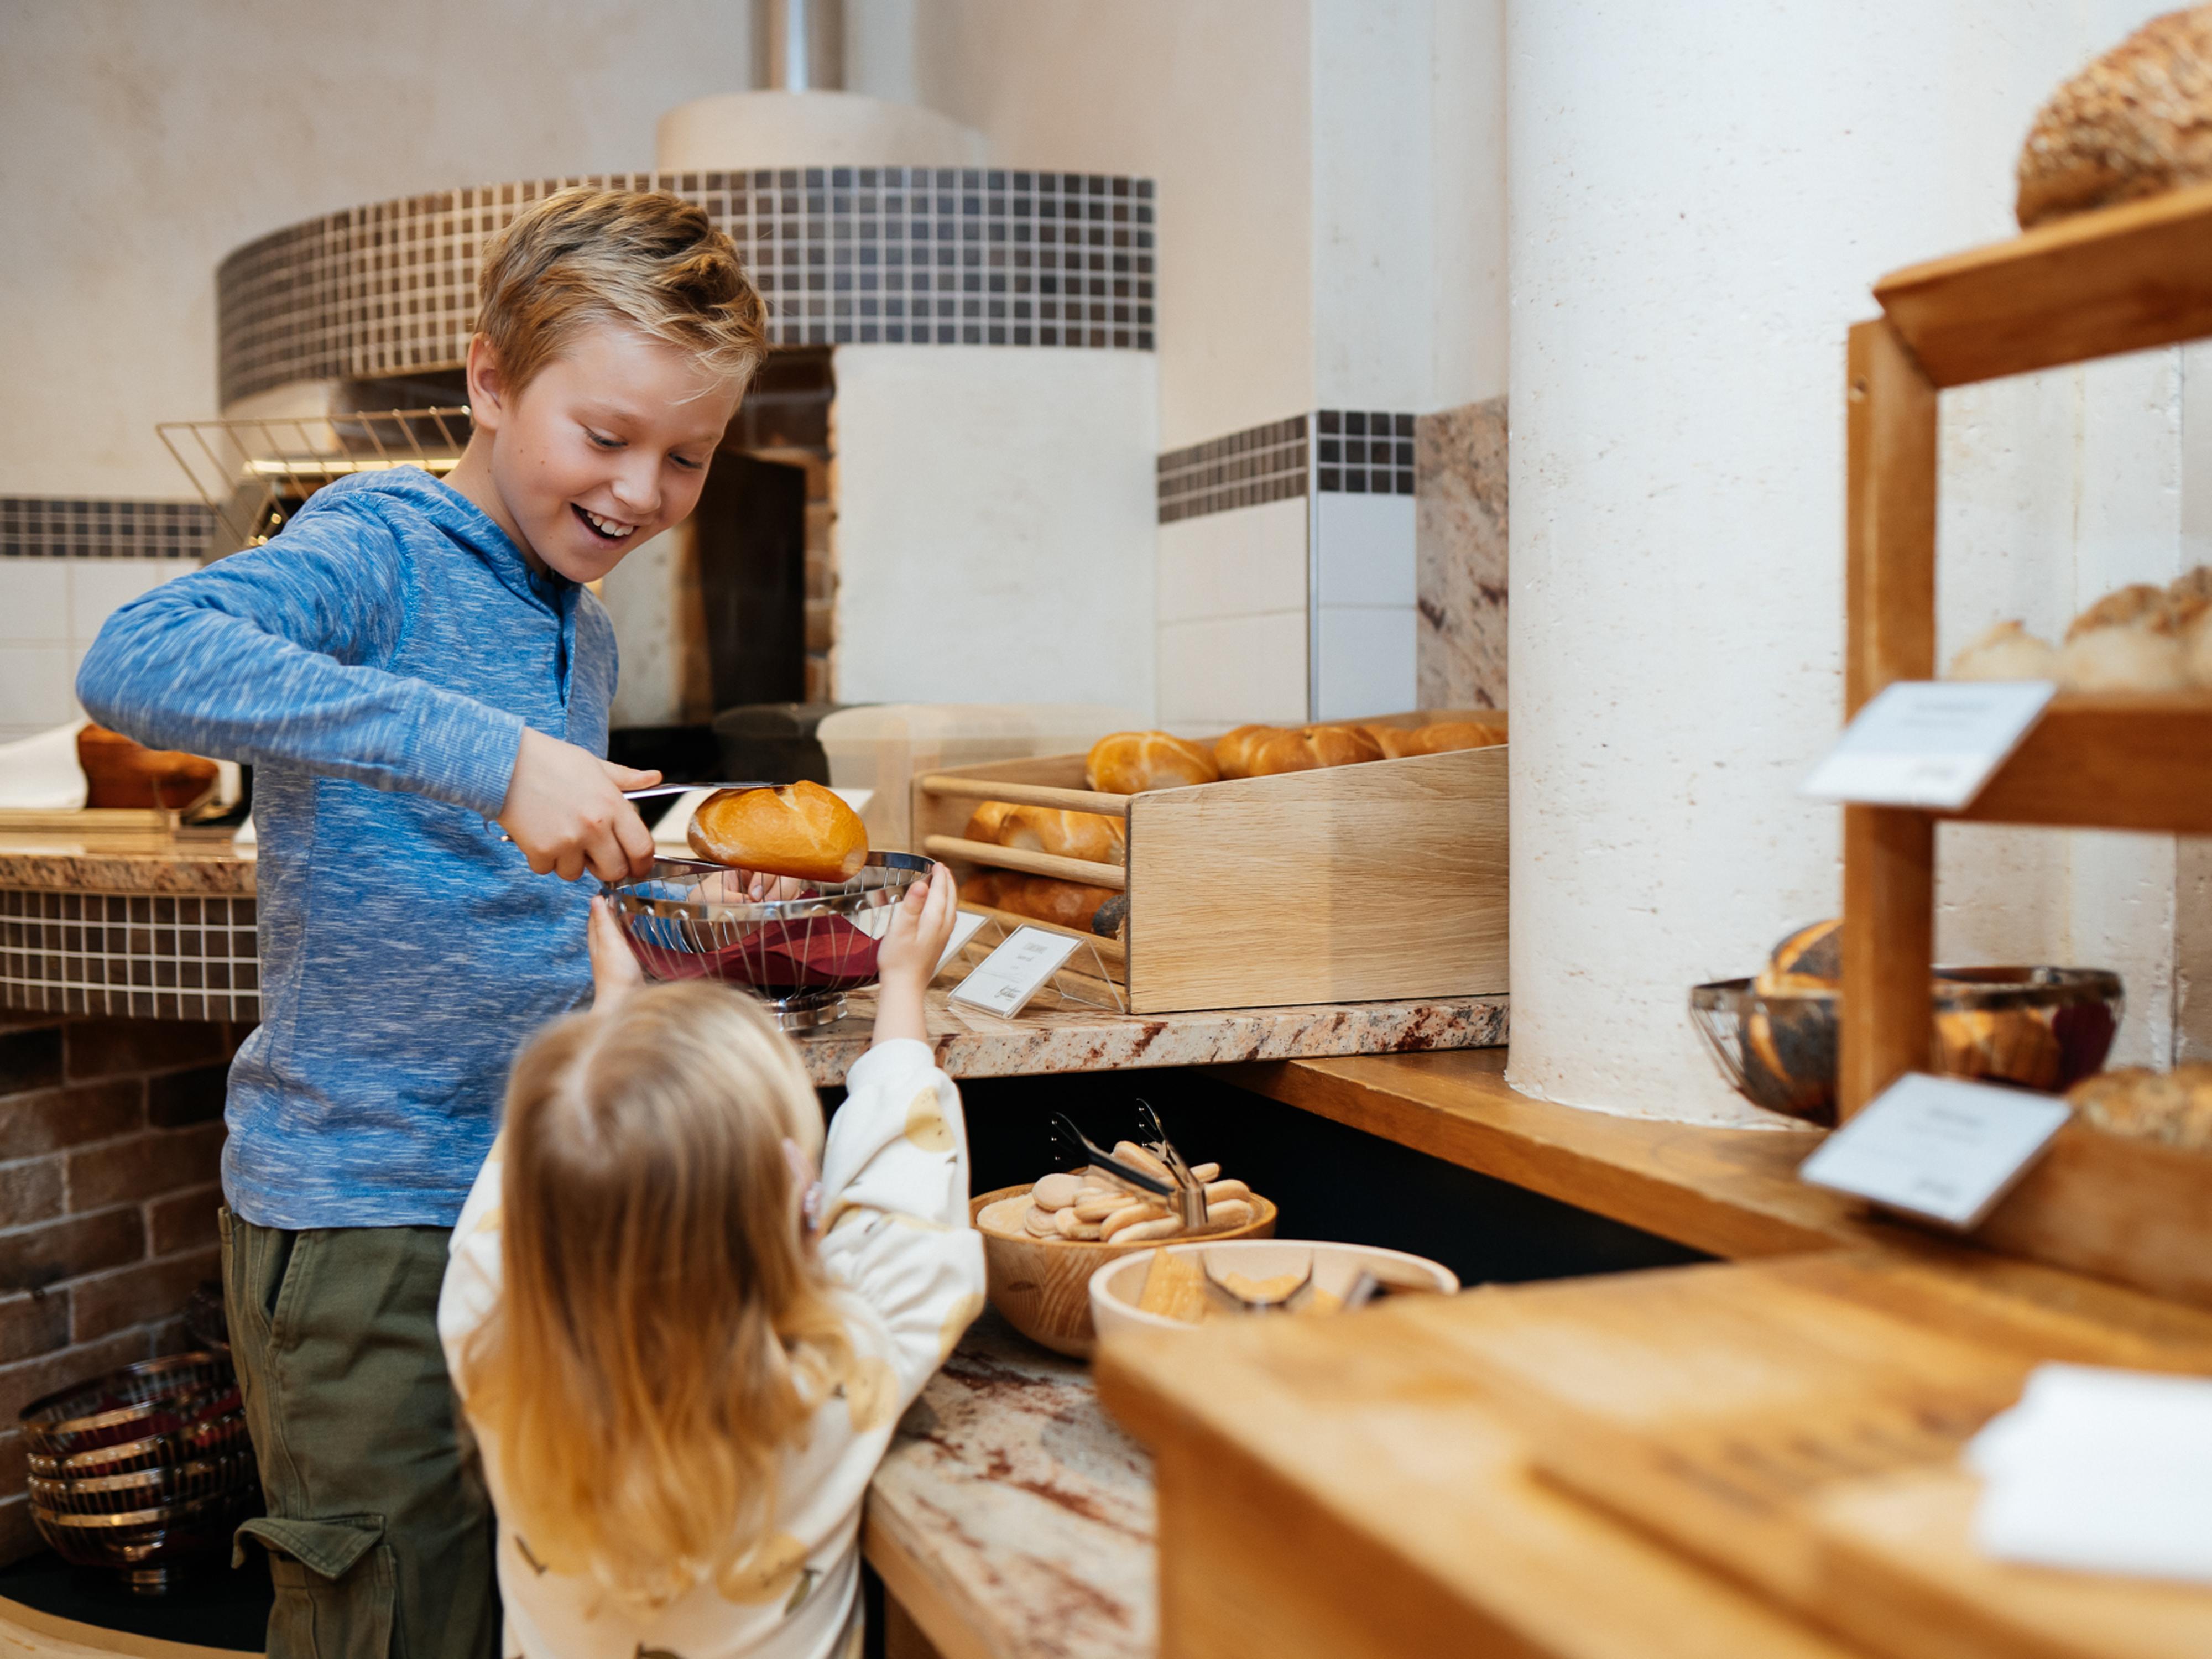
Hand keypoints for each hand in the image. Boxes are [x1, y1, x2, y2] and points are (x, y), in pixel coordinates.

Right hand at [496, 727, 659, 881]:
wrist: (505, 762)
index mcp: (613, 806)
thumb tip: (655, 777)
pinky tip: (539, 835)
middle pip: (614, 871)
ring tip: (559, 835)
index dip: (642, 863)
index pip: (642, 849)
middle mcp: (594, 827)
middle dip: (606, 867)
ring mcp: (567, 841)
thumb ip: (627, 778)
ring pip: (577, 874)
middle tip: (594, 854)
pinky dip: (543, 859)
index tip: (636, 867)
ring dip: (570, 862)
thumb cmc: (551, 761)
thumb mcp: (595, 765)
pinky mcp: (540, 851)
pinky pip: (548, 870)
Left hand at [588, 895, 642, 1007]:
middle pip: (605, 923)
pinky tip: (638, 933)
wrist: (624, 1002)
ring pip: (615, 933)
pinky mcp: (625, 965)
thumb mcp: (610, 941)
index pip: (595, 914)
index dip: (603, 900)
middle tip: (627, 894)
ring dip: (622, 920)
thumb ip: (603, 920)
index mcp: (596, 939)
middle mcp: (602, 947)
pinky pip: (625, 943)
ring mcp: (613, 957)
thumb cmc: (616, 973)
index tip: (614, 885)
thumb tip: (595, 897)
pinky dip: (630, 933)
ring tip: (635, 909)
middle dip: (613, 908)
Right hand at [871, 864, 955, 1046]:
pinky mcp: (937, 945)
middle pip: (949, 898)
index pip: (940, 891)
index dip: (939, 876)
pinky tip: (937, 912)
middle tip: (941, 869)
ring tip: (942, 885)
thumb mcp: (901, 929)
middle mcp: (942, 927)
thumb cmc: (899, 960)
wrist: (905, 987)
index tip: (936, 864)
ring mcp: (942, 937)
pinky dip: (944, 907)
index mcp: (934, 919)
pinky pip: (946, 919)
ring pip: (950, 909)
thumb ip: (912, 905)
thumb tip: (922, 884)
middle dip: (946, 882)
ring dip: (947, 894)